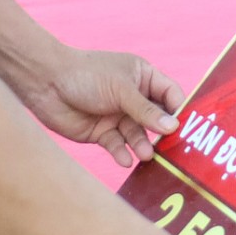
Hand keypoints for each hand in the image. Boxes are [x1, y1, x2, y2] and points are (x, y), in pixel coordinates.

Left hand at [19, 45, 179, 167]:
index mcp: (142, 77)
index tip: (189, 129)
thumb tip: (173, 127)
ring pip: (137, 135)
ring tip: (145, 154)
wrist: (46, 83)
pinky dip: (121, 153)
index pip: (170, 95)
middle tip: (173, 151)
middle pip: (156, 120)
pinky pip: (117, 145)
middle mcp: (132, 97)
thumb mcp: (121, 90)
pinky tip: (124, 159)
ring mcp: (117, 115)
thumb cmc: (86, 75)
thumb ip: (146, 111)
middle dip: (163, 135)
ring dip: (142, 145)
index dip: (180, 111)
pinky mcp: (101, 132)